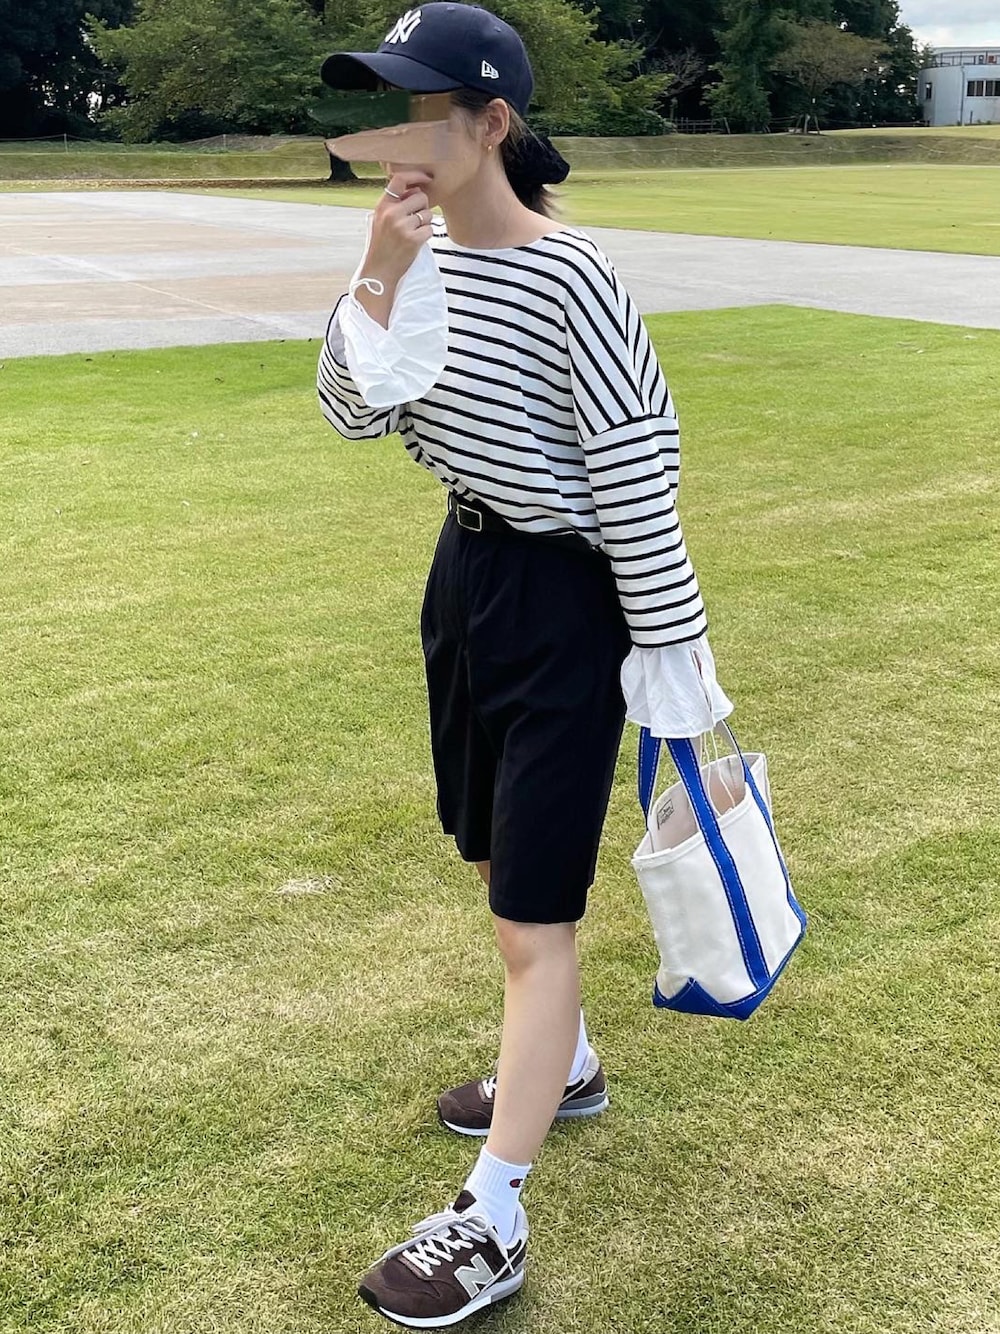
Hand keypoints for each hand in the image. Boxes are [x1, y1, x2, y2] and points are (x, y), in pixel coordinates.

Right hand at [359, 169, 433, 287]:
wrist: (379, 271)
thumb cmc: (382, 246)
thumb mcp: (381, 220)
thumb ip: (396, 204)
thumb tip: (417, 190)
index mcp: (383, 205)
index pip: (400, 179)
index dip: (416, 175)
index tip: (426, 178)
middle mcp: (392, 213)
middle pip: (421, 197)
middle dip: (422, 208)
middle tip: (415, 221)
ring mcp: (402, 226)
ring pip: (427, 214)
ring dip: (425, 223)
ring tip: (412, 234)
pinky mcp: (413, 239)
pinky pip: (430, 229)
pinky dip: (426, 235)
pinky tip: (416, 242)